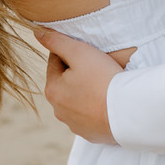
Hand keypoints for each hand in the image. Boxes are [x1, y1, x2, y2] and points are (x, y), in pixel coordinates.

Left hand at [35, 28, 123, 142]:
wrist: (127, 111)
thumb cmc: (103, 79)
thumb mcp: (80, 52)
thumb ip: (56, 41)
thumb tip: (37, 32)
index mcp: (52, 90)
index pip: (55, 61)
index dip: (71, 51)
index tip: (87, 51)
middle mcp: (58, 110)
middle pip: (65, 81)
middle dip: (76, 72)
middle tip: (97, 65)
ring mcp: (74, 123)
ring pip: (76, 98)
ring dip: (84, 89)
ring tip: (103, 82)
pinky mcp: (89, 132)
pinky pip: (88, 114)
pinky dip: (94, 106)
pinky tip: (106, 99)